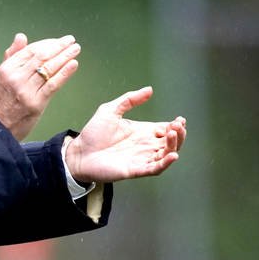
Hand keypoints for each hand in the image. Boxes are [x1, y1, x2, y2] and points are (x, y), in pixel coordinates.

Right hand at [0, 30, 81, 140]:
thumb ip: (12, 56)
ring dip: (65, 56)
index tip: (59, 41)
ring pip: (48, 68)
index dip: (47, 43)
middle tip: (71, 40)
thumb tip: (21, 37)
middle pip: (41, 57)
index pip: (30, 50)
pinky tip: (73, 64)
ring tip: (76, 49)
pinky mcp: (36, 103)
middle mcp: (16, 77)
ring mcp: (26, 90)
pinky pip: (52, 85)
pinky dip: (64, 73)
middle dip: (59, 46)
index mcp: (7, 68)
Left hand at [65, 86, 186, 183]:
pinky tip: (173, 155)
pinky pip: (154, 169)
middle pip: (170, 143)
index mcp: (142, 132)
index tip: (179, 119)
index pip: (166, 130)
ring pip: (165, 155)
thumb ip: (129, 100)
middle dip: (178, 135)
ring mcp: (141, 159)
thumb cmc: (93, 133)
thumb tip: (150, 89)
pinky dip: (165, 163)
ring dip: (174, 146)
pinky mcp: (134, 170)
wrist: (78, 152)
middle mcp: (144, 146)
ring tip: (174, 134)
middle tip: (177, 126)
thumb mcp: (111, 110)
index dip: (176, 126)